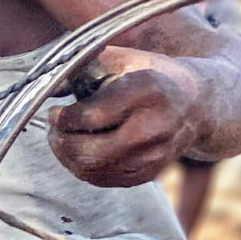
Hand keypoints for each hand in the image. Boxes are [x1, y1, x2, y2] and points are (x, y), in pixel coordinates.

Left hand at [49, 46, 203, 187]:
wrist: (195, 104)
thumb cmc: (150, 76)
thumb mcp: (122, 59)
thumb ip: (82, 68)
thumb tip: (45, 86)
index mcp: (147, 94)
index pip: (91, 117)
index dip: (63, 118)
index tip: (54, 111)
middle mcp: (153, 130)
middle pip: (89, 151)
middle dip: (60, 141)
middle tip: (53, 128)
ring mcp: (152, 157)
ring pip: (92, 170)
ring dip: (66, 156)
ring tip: (62, 138)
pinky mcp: (147, 174)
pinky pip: (102, 180)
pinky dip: (81, 167)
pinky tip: (78, 151)